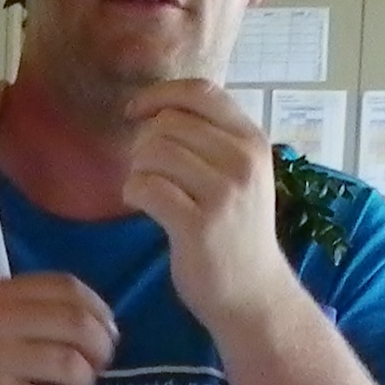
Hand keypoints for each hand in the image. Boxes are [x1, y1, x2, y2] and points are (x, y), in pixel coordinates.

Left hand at [121, 81, 293, 336]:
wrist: (252, 292)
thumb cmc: (236, 232)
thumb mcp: (240, 175)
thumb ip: (211, 141)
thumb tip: (159, 110)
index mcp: (252, 140)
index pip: (201, 92)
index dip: (159, 94)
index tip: (135, 111)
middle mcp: (242, 160)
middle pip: (169, 123)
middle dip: (143, 143)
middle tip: (146, 171)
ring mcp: (223, 193)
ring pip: (154, 153)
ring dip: (137, 169)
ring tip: (146, 190)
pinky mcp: (198, 224)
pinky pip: (146, 187)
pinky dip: (133, 192)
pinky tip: (140, 204)